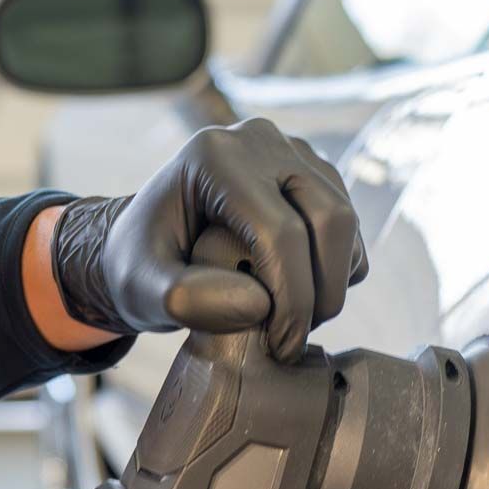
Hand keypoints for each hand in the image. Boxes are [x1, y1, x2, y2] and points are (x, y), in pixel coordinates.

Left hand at [50, 119, 367, 361]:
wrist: (145, 243)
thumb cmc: (139, 265)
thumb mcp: (140, 288)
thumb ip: (185, 298)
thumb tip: (259, 304)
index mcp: (217, 156)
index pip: (281, 230)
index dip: (293, 299)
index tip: (282, 347)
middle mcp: (262, 141)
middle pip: (330, 219)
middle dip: (323, 292)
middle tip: (296, 339)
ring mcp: (294, 153)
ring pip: (347, 225)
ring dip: (332, 285)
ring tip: (291, 320)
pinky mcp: (315, 176)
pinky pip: (348, 230)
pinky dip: (335, 272)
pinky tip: (296, 293)